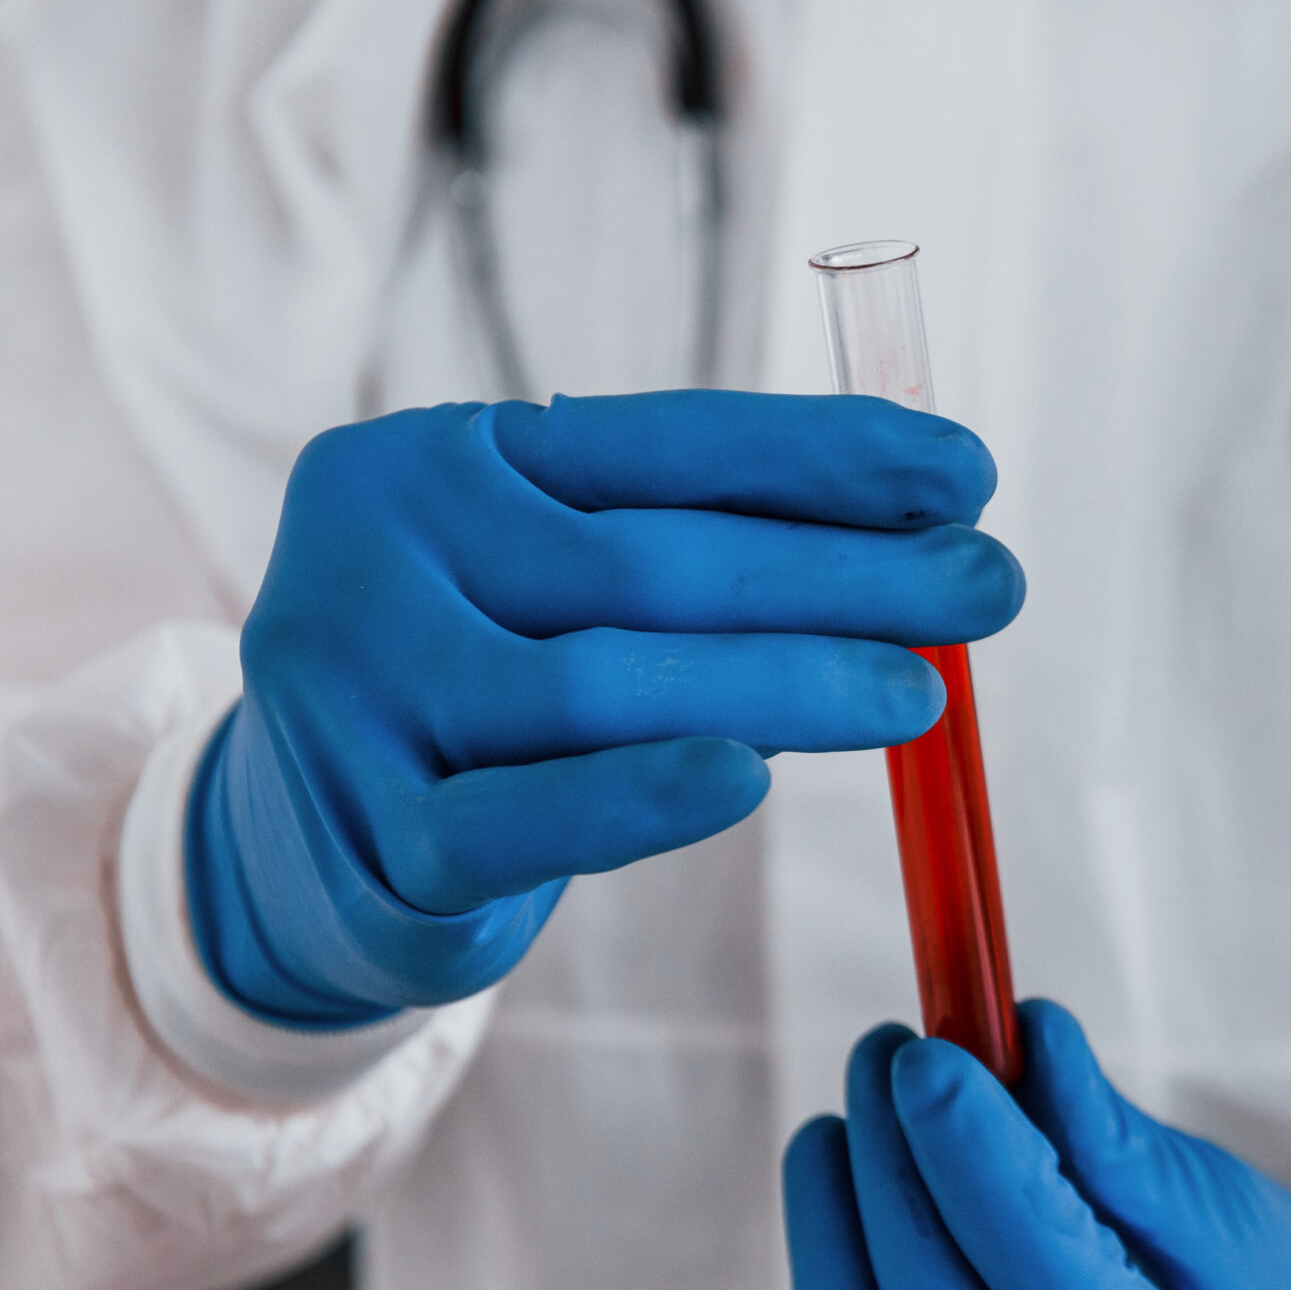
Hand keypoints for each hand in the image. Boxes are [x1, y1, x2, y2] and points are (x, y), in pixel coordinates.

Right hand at [191, 391, 1016, 1021]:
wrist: (300, 845)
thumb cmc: (486, 695)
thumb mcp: (563, 597)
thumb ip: (702, 570)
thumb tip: (927, 552)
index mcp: (442, 458)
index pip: (666, 444)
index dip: (827, 456)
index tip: (970, 472)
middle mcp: (380, 551)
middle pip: (653, 563)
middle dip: (843, 576)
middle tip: (990, 587)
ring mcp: (358, 695)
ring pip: (601, 682)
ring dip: (782, 685)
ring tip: (919, 694)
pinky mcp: (373, 841)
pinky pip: (525, 820)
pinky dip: (637, 799)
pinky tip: (744, 778)